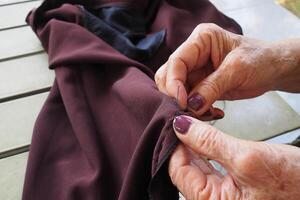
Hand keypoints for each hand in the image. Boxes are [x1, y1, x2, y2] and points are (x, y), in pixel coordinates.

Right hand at [155, 23, 299, 116]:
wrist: (273, 69)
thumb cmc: (260, 60)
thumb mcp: (237, 70)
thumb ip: (212, 87)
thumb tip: (191, 106)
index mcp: (201, 40)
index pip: (176, 61)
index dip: (174, 83)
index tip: (182, 103)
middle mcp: (192, 54)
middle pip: (168, 76)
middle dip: (176, 96)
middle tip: (189, 113)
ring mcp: (194, 70)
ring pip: (175, 91)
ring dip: (185, 106)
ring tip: (206, 114)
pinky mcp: (198, 85)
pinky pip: (187, 100)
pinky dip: (195, 111)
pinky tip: (211, 113)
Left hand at [169, 115, 299, 199]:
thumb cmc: (294, 183)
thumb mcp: (246, 156)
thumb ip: (209, 142)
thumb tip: (181, 126)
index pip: (178, 171)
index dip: (175, 145)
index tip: (176, 122)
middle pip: (186, 169)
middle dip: (184, 144)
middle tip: (184, 120)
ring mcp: (223, 196)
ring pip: (197, 167)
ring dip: (194, 146)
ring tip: (193, 125)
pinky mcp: (232, 188)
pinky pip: (211, 169)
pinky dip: (206, 152)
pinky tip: (205, 138)